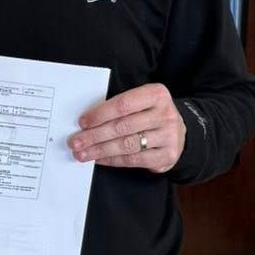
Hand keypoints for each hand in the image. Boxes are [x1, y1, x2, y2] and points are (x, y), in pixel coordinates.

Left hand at [69, 83, 184, 172]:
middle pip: (123, 126)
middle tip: (76, 141)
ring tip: (82, 153)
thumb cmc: (150, 115)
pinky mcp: (167, 155)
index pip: (123, 104)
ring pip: (127, 145)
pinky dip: (113, 160)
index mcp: (156, 94)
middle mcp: (165, 114)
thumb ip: (119, 108)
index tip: (82, 122)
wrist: (178, 132)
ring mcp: (168, 136)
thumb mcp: (141, 102)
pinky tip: (99, 159)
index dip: (100, 114)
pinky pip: (134, 160)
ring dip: (100, 150)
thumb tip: (87, 122)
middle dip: (95, 135)